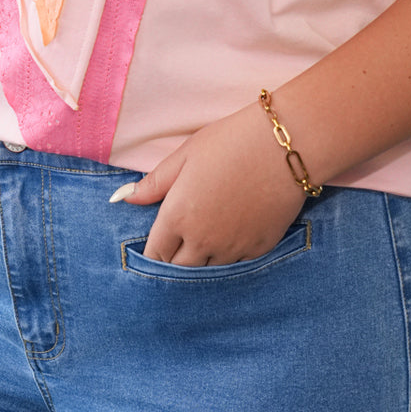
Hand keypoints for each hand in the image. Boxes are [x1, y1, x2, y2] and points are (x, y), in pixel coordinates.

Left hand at [111, 101, 307, 264]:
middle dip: (174, 260)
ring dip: (201, 259)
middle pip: (178, 269)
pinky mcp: (258, 249)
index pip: (155, 253)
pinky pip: (235, 264)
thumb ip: (154, 183)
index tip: (156, 246)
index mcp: (178, 216)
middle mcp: (203, 240)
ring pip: (207, 269)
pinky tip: (232, 233)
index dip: (153, 252)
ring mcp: (232, 248)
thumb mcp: (186, 154)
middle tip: (178, 243)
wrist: (287, 146)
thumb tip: (123, 199)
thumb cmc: (232, 141)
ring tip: (206, 235)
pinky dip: (228, 255)